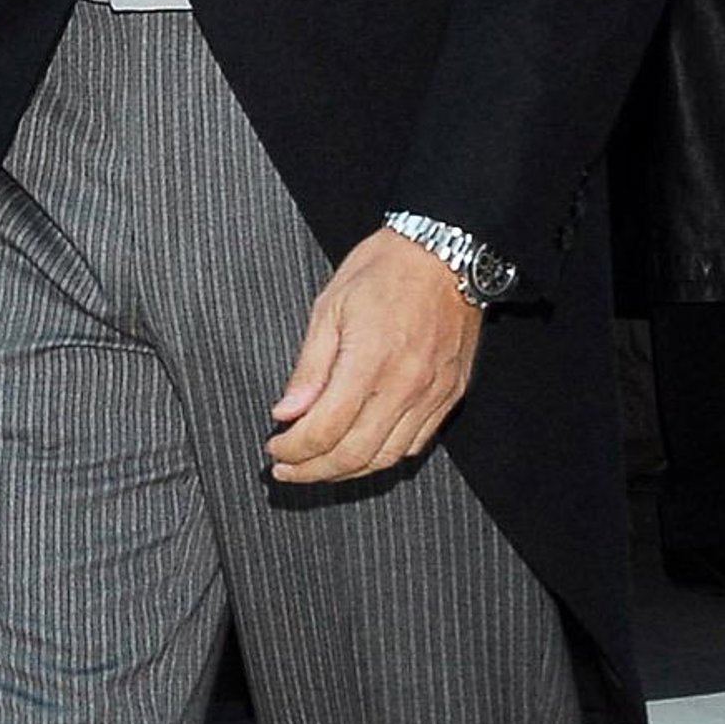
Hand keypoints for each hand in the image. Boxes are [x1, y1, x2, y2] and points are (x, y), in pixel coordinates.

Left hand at [267, 226, 481, 484]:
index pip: (324, 430)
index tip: (275, 450)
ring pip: (386, 458)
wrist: (447, 251)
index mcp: (369, 361)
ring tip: (318, 467)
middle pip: (353, 455)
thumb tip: (286, 412)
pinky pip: (415, 444)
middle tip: (287, 469)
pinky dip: (383, 457)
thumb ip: (309, 368)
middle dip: (312, 471)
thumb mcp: (330, 307)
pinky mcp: (450, 395)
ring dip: (346, 472)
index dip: (293, 450)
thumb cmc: (385, 270)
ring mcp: (432, 394)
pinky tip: (360, 451)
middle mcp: (405, 386)